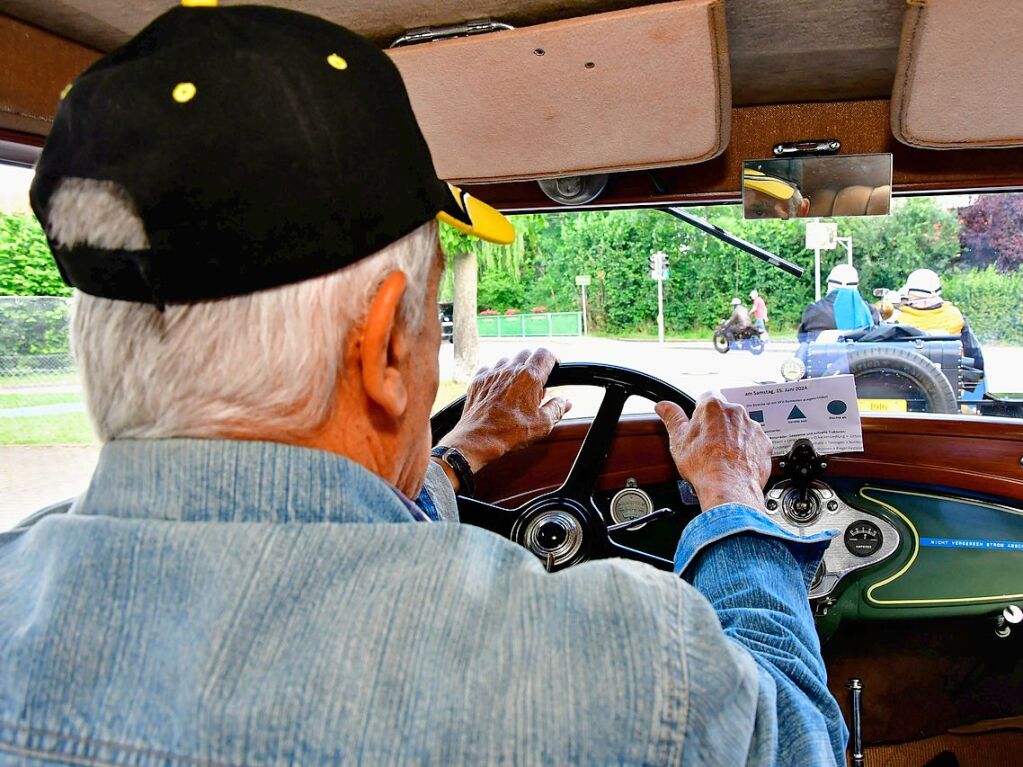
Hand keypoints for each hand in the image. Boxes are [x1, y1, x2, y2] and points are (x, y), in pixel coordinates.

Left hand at [438, 349, 571, 482]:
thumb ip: (557, 408)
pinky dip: (496, 375)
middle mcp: (511, 370)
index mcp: (530, 378)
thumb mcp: (543, 424)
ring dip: (514, 369)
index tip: (554, 367)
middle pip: (527, 354)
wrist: (479, 438)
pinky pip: (489, 368)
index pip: (546, 354)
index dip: (553, 359)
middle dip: (534, 364)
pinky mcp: (478, 380)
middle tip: (536, 382)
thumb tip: (565, 401)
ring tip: (517, 387)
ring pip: (508, 360)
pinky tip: (499, 388)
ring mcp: (492, 373)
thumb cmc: (510, 432)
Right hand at [655, 394, 771, 512]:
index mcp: (713, 406)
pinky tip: (736, 462)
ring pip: (740, 427)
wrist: (729, 488)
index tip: (696, 424)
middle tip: (707, 444)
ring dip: (733, 436)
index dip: (699, 411)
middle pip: (724, 412)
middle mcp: (736, 412)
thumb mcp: (678, 440)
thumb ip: (672, 418)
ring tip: (722, 456)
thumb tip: (663, 406)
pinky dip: (746, 449)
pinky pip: (754, 442)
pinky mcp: (764, 443)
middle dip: (716, 424)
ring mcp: (752, 427)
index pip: (705, 397)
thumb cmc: (704, 465)